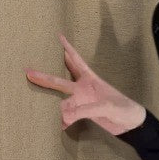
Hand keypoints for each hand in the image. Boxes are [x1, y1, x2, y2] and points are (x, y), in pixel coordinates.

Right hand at [24, 33, 145, 134]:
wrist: (132, 124)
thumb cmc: (123, 108)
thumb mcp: (106, 107)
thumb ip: (85, 109)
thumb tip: (62, 114)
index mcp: (90, 80)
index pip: (76, 61)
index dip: (67, 48)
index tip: (57, 35)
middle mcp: (83, 88)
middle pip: (60, 81)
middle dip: (45, 76)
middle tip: (27, 70)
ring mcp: (82, 101)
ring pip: (61, 99)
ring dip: (49, 100)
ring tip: (33, 99)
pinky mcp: (83, 114)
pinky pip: (67, 116)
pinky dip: (60, 120)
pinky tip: (52, 124)